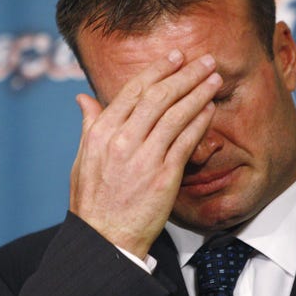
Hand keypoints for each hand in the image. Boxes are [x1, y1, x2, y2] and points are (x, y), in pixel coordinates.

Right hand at [69, 50, 221, 258]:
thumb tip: (83, 98)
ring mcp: (144, 157)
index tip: (174, 58)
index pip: (133, 90)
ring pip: (176, 114)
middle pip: (158, 96)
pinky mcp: (163, 176)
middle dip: (184, 74)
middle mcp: (122, 139)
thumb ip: (89, 125)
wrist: (104, 238)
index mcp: (101, 132)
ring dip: (198, 92)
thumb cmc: (92, 200)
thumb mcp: (82, 158)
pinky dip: (199, 121)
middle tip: (204, 60)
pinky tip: (210, 109)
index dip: (157, 70)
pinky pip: (186, 141)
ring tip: (214, 78)